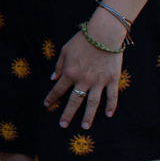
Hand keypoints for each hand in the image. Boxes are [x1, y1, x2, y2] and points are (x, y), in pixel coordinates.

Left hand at [46, 13, 124, 128]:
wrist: (105, 33)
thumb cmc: (83, 40)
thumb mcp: (65, 50)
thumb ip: (59, 65)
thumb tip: (53, 78)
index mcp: (70, 72)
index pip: (58, 89)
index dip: (51, 98)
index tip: (47, 105)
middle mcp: (84, 80)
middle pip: (74, 101)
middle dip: (67, 114)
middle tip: (63, 125)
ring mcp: (99, 81)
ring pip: (93, 103)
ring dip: (88, 116)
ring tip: (85, 126)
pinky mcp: (113, 80)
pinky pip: (112, 96)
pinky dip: (111, 106)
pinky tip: (108, 114)